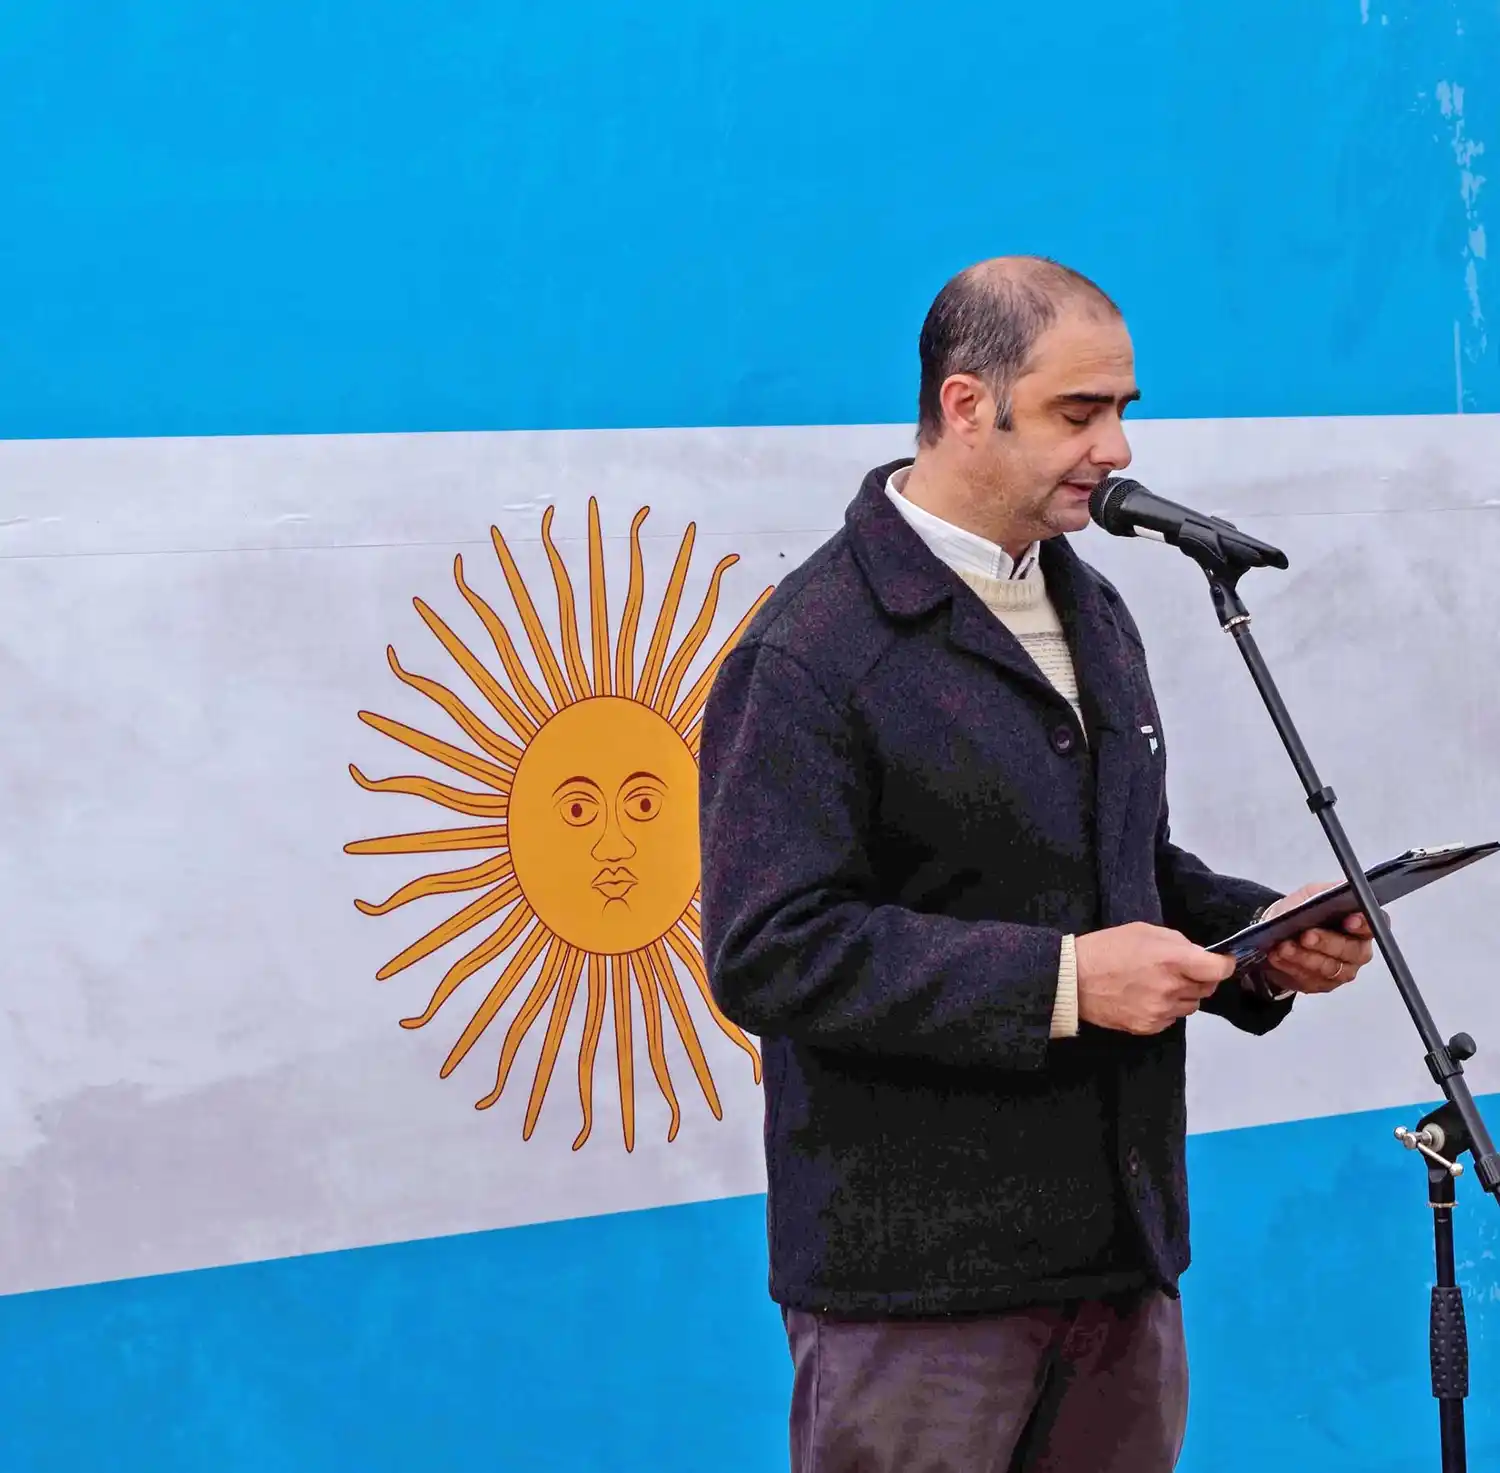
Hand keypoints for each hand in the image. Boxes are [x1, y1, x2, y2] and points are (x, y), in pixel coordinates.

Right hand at [1075, 922, 1236, 1034]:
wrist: (1073, 980)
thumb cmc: (1106, 949)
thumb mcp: (1143, 931)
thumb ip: (1177, 942)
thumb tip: (1198, 954)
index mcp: (1172, 960)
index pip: (1218, 969)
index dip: (1224, 964)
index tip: (1221, 962)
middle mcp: (1172, 988)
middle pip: (1207, 988)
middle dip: (1199, 978)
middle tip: (1178, 969)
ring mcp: (1161, 1011)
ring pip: (1191, 1005)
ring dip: (1183, 995)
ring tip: (1157, 983)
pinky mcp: (1150, 1026)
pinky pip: (1172, 1018)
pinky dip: (1166, 1009)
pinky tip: (1145, 997)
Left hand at [1257, 883, 1375, 993]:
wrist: (1276, 935)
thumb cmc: (1299, 914)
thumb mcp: (1311, 895)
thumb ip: (1326, 892)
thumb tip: (1341, 889)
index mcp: (1359, 926)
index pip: (1373, 925)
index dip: (1364, 924)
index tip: (1349, 921)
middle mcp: (1356, 950)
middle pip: (1351, 950)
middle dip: (1327, 942)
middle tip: (1306, 935)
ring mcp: (1341, 970)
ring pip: (1328, 967)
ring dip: (1304, 956)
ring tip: (1284, 946)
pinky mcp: (1322, 984)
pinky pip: (1309, 978)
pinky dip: (1290, 966)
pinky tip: (1278, 956)